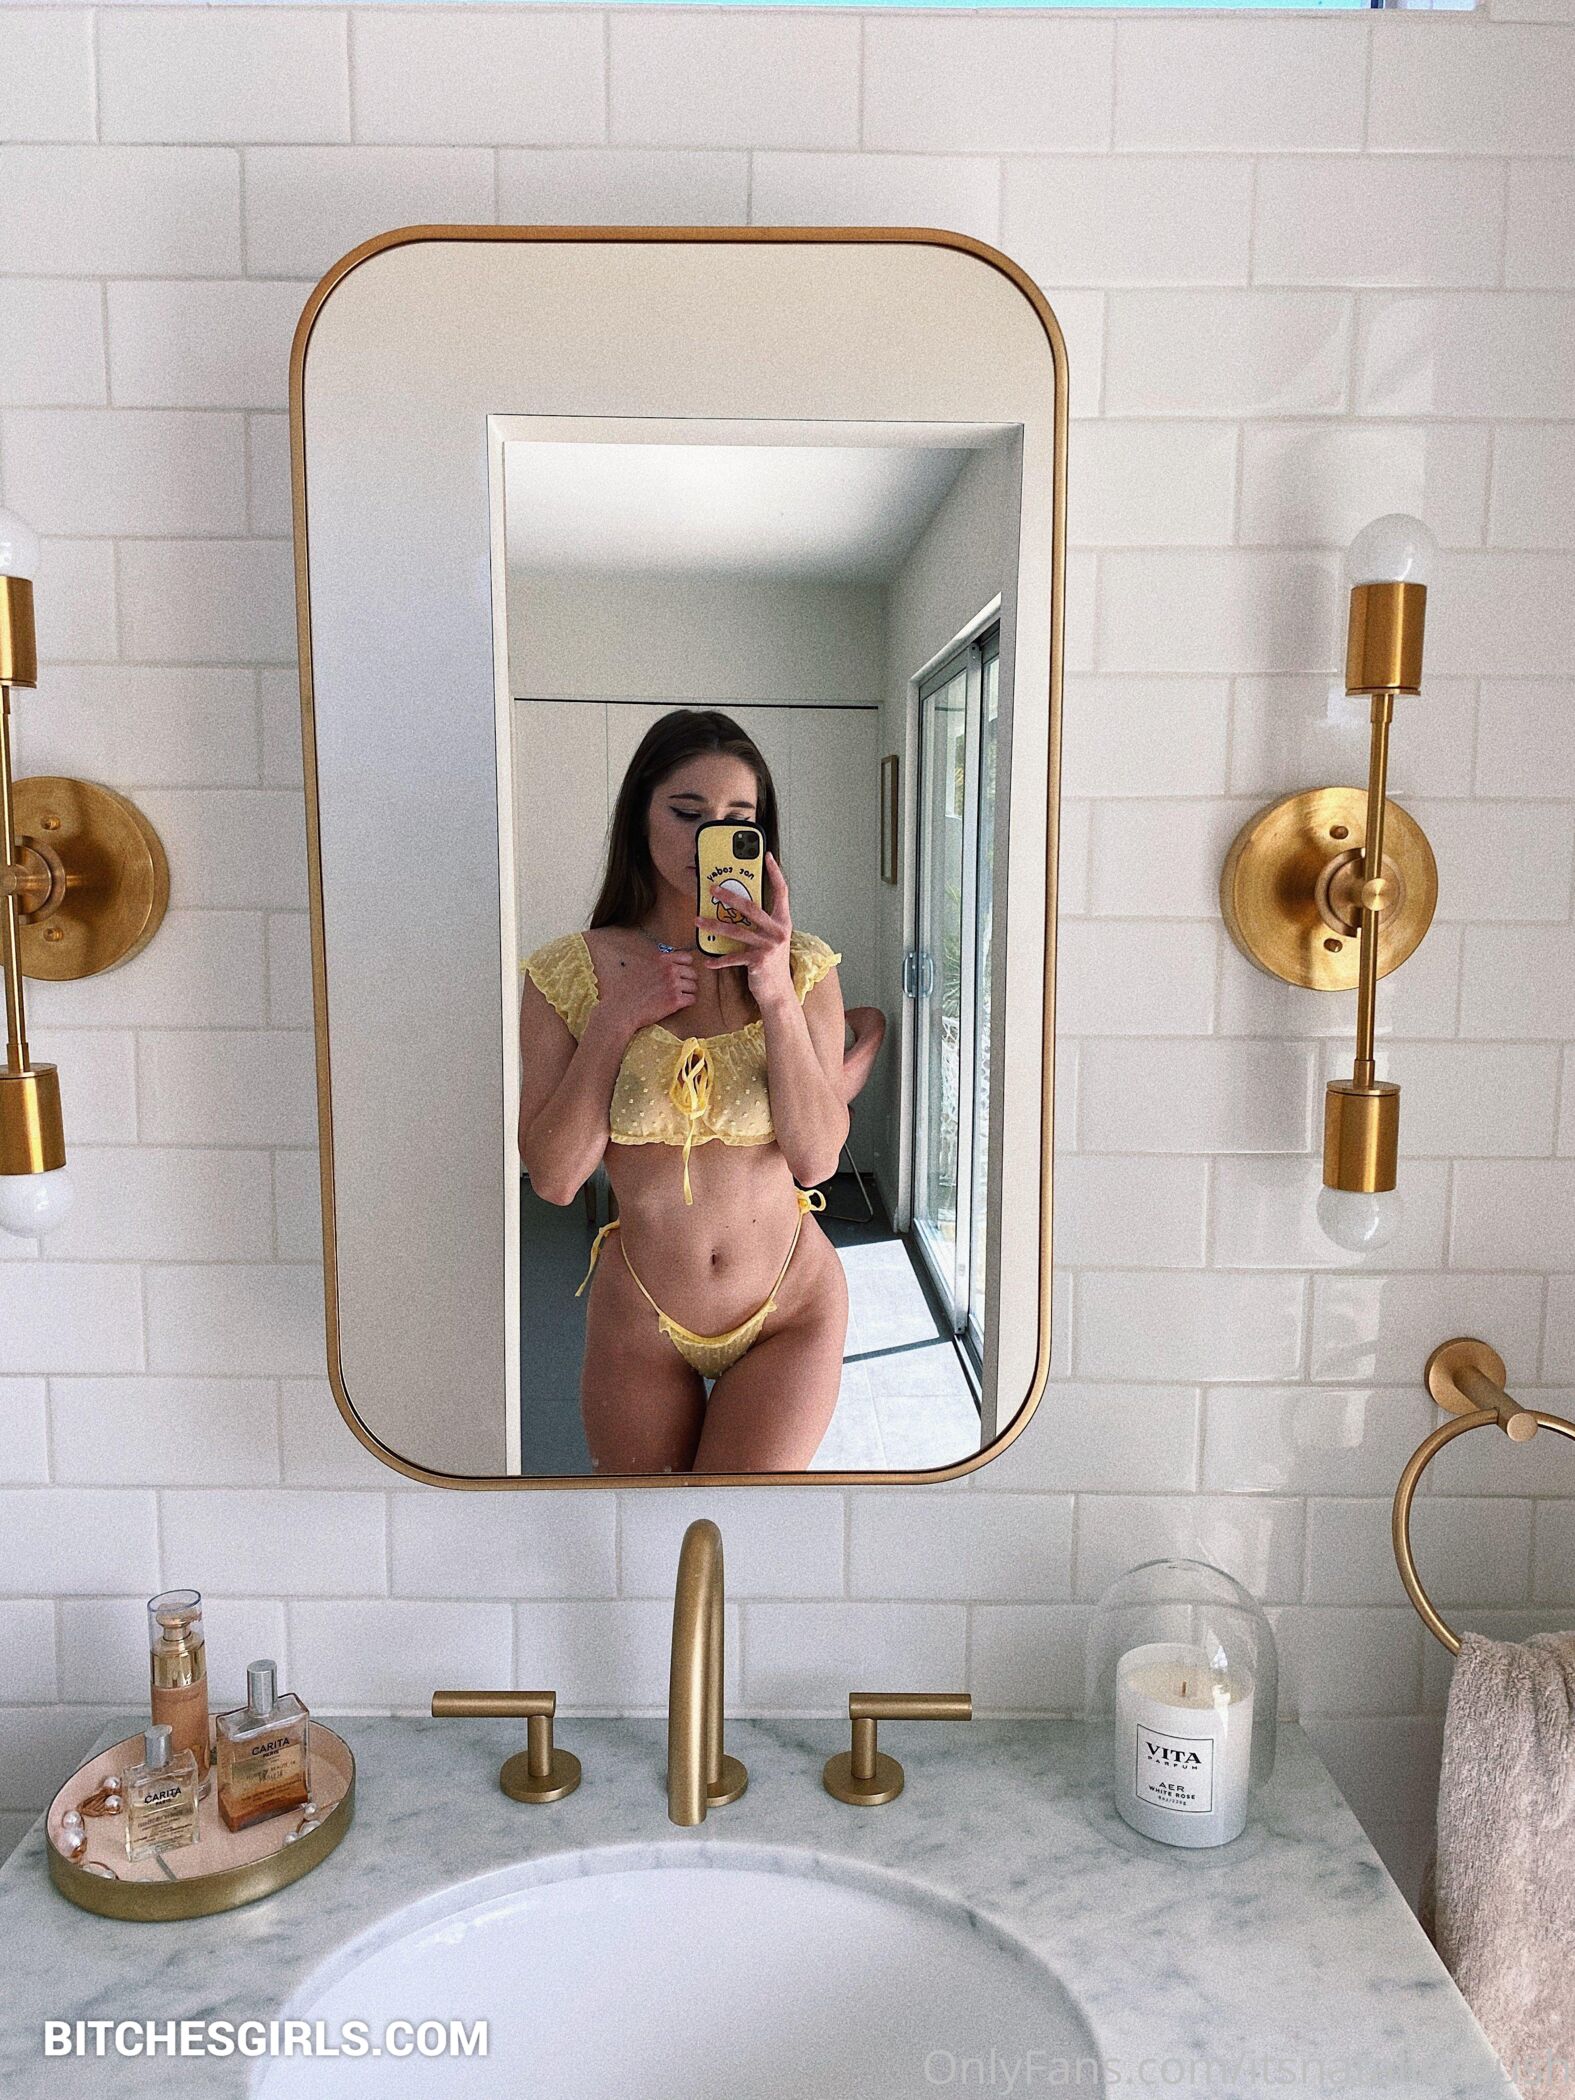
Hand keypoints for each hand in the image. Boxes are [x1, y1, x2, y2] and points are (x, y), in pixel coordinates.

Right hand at [594, 942, 696, 1038]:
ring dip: (688, 992)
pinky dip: (687, 1002)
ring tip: (678, 996)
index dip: (685, 966)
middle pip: (692, 973)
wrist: (622, 1009)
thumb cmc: (626, 990)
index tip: (681, 973)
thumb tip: (662, 961)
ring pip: (693, 987)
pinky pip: (692, 999)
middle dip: (687, 980)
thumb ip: (653, 962)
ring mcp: (673, 985)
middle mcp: (669, 970)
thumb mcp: (638, 967)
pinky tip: (678, 1004)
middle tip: (679, 987)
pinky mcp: (675, 1001)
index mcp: (661, 960)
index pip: (687, 958)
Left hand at [700, 851, 794, 1009]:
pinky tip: (706, 960)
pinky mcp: (758, 961)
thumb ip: (761, 923)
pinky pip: (733, 957)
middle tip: (712, 889)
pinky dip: (718, 960)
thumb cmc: (772, 964)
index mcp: (783, 922)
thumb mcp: (771, 939)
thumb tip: (739, 905)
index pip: (781, 891)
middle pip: (751, 907)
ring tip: (698, 920)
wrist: (779, 993)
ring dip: (714, 925)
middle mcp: (778, 932)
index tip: (768, 856)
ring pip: (736, 931)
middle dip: (729, 896)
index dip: (775, 873)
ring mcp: (769, 946)